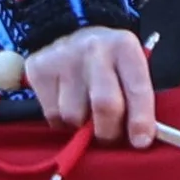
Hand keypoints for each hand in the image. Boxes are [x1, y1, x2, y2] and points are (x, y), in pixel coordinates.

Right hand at [23, 27, 155, 148]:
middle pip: (104, 105)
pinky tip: (67, 105)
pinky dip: (62, 122)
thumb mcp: (129, 71)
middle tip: (109, 136)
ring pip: (74, 116)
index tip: (140, 141)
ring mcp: (63, 57)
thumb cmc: (108, 64)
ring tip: (86, 112)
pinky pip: (52, 116)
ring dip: (81, 127)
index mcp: (124, 46)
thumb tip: (140, 139)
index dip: (140, 120)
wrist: (72, 38)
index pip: (137, 88)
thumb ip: (137, 101)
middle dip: (109, 132)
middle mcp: (94, 48)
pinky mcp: (39, 69)